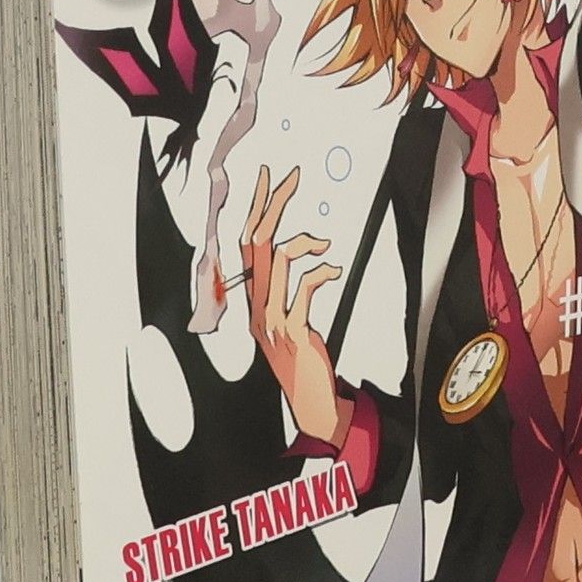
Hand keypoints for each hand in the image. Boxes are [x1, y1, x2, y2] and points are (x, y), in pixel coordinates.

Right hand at [243, 163, 346, 447]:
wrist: (310, 403)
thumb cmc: (302, 362)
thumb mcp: (287, 322)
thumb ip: (285, 292)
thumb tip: (298, 258)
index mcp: (253, 302)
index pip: (246, 246)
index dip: (256, 210)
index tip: (268, 180)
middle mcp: (256, 307)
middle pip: (255, 243)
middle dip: (273, 205)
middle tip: (292, 177)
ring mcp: (272, 320)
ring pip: (276, 260)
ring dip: (303, 242)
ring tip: (323, 243)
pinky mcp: (292, 331)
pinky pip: (303, 288)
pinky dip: (321, 272)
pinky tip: (335, 270)